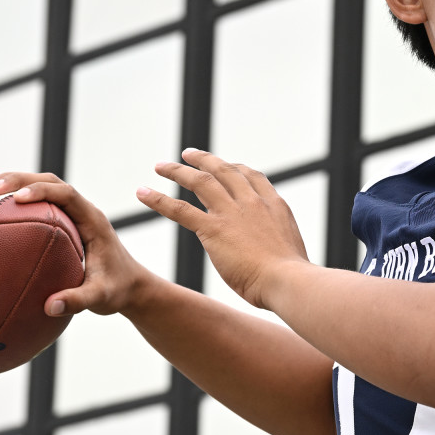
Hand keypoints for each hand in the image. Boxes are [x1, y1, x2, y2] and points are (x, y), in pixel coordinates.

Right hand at [0, 172, 153, 317]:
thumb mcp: (101, 298)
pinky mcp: (65, 222)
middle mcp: (83, 211)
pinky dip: (15, 200)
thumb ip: (79, 300)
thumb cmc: (118, 290)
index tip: (15, 198)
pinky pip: (39, 203)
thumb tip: (49, 307)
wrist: (131, 287)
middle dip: (18, 179)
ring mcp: (74, 215)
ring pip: (43, 187)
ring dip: (14, 183)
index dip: (41, 191)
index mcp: (93, 221)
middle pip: (50, 182)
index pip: (67, 195)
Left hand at [139, 149, 308, 309]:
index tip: (225, 165)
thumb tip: (272, 255)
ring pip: (200, 182)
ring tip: (160, 166)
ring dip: (177, 172)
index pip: (251, 176)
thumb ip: (275, 243)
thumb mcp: (290, 250)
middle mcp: (252, 202)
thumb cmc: (292, 277)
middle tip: (188, 154)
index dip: (235, 168)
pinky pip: (180, 210)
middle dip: (204, 160)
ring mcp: (232, 213)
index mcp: (274, 205)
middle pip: (224, 171)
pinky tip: (142, 193)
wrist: (288, 280)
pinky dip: (158, 199)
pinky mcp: (213, 229)